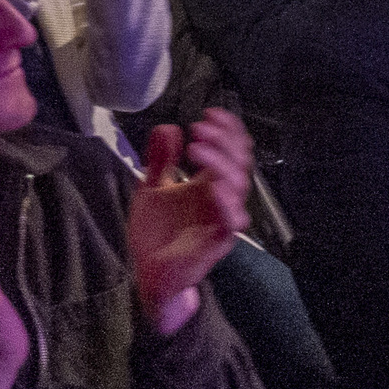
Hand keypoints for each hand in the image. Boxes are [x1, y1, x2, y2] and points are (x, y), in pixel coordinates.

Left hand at [127, 110, 253, 333]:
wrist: (148, 275)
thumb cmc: (156, 235)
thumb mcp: (151, 189)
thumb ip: (160, 160)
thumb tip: (167, 128)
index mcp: (210, 184)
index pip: (232, 150)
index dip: (227, 129)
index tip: (210, 113)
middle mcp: (220, 199)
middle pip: (239, 162)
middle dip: (223, 140)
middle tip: (200, 128)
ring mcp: (220, 220)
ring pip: (238, 187)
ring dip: (221, 163)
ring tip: (197, 148)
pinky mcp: (215, 243)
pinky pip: (230, 221)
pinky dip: (225, 202)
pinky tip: (212, 184)